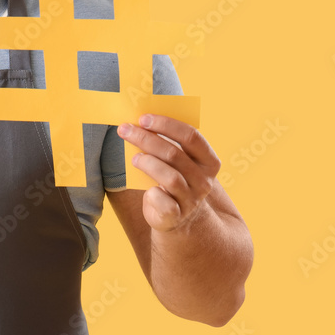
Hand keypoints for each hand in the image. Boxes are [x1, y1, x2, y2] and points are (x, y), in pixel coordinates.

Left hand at [116, 114, 220, 232]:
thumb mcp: (177, 161)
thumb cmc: (172, 178)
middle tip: (125, 130)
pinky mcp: (176, 216)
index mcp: (208, 161)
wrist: (175, 216)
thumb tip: (140, 121)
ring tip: (134, 158)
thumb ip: (167, 142)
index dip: (166, 125)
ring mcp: (191, 199)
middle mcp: (204, 180)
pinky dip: (152, 193)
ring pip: (170, 177)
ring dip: (147, 163)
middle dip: (146, 139)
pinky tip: (147, 189)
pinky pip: (164, 202)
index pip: (191, 137)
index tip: (143, 118)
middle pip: (175, 154)